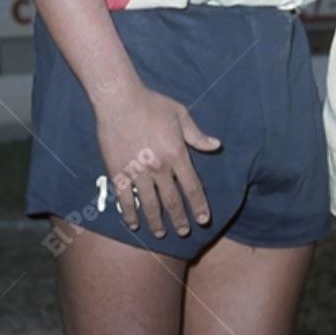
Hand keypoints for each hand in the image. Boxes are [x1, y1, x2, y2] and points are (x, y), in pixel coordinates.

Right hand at [93, 85, 220, 237]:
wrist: (119, 100)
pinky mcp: (119, 172)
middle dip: (179, 219)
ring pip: (150, 204)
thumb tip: (216, 145)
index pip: (192, 187)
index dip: (199, 206)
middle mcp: (159, 168)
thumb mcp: (181, 115)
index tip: (203, 220)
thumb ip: (197, 135)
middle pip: (172, 201)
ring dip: (156, 222)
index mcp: (177, 154)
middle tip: (183, 232)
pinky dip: (130, 214)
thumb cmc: (152, 104)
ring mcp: (138, 172)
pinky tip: (134, 224)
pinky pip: (125, 199)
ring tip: (160, 234)